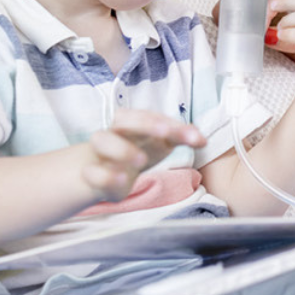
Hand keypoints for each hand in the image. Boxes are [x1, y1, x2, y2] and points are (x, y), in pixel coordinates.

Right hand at [84, 109, 205, 202]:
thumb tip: (203, 139)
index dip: (174, 125)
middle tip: (166, 133)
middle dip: (145, 124)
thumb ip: (179, 138)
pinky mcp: (91, 175)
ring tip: (141, 161)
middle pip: (124, 119)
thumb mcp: (160, 144)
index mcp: (135, 124)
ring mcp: (101, 153)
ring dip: (121, 149)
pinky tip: (122, 179)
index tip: (197, 139)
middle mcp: (116, 133)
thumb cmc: (137, 151)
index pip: (152, 116)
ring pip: (102, 140)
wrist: (101, 170)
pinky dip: (105, 175)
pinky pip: (91, 172)